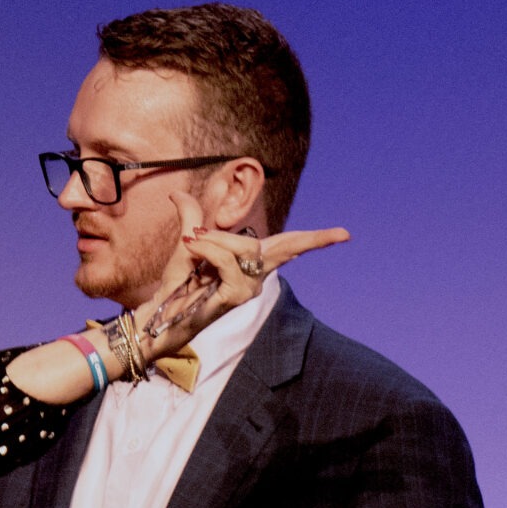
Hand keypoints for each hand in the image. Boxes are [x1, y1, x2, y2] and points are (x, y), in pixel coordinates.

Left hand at [133, 193, 351, 359]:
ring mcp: (249, 288)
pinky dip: (209, 249)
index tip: (345, 234)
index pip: (288, 246)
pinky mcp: (237, 297)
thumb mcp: (187, 245)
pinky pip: (230, 261)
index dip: (315, 239)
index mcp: (252, 263)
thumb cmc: (176, 286)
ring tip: (192, 242)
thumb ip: (191, 218)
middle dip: (311, 239)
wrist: (160, 315)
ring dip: (216, 239)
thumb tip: (178, 192)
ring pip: (247, 248)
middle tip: (339, 233)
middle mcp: (256, 277)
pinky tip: (193, 248)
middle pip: (288, 247)